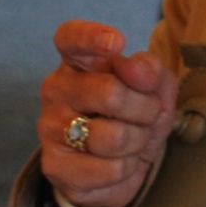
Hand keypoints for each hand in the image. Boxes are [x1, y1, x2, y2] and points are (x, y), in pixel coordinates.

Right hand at [37, 20, 180, 206]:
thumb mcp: (155, 88)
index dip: (92, 37)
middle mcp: (56, 89)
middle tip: (148, 116)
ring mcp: (50, 128)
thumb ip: (149, 69)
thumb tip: (132, 67)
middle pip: (111, 93)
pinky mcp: (55, 167)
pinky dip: (127, 168)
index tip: (118, 43)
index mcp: (77, 61)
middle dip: (145, 110)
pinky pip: (109, 169)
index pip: (71, 38)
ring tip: (134, 140)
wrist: (120, 167)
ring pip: (114, 137)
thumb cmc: (134, 116)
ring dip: (138, 141)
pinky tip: (119, 163)